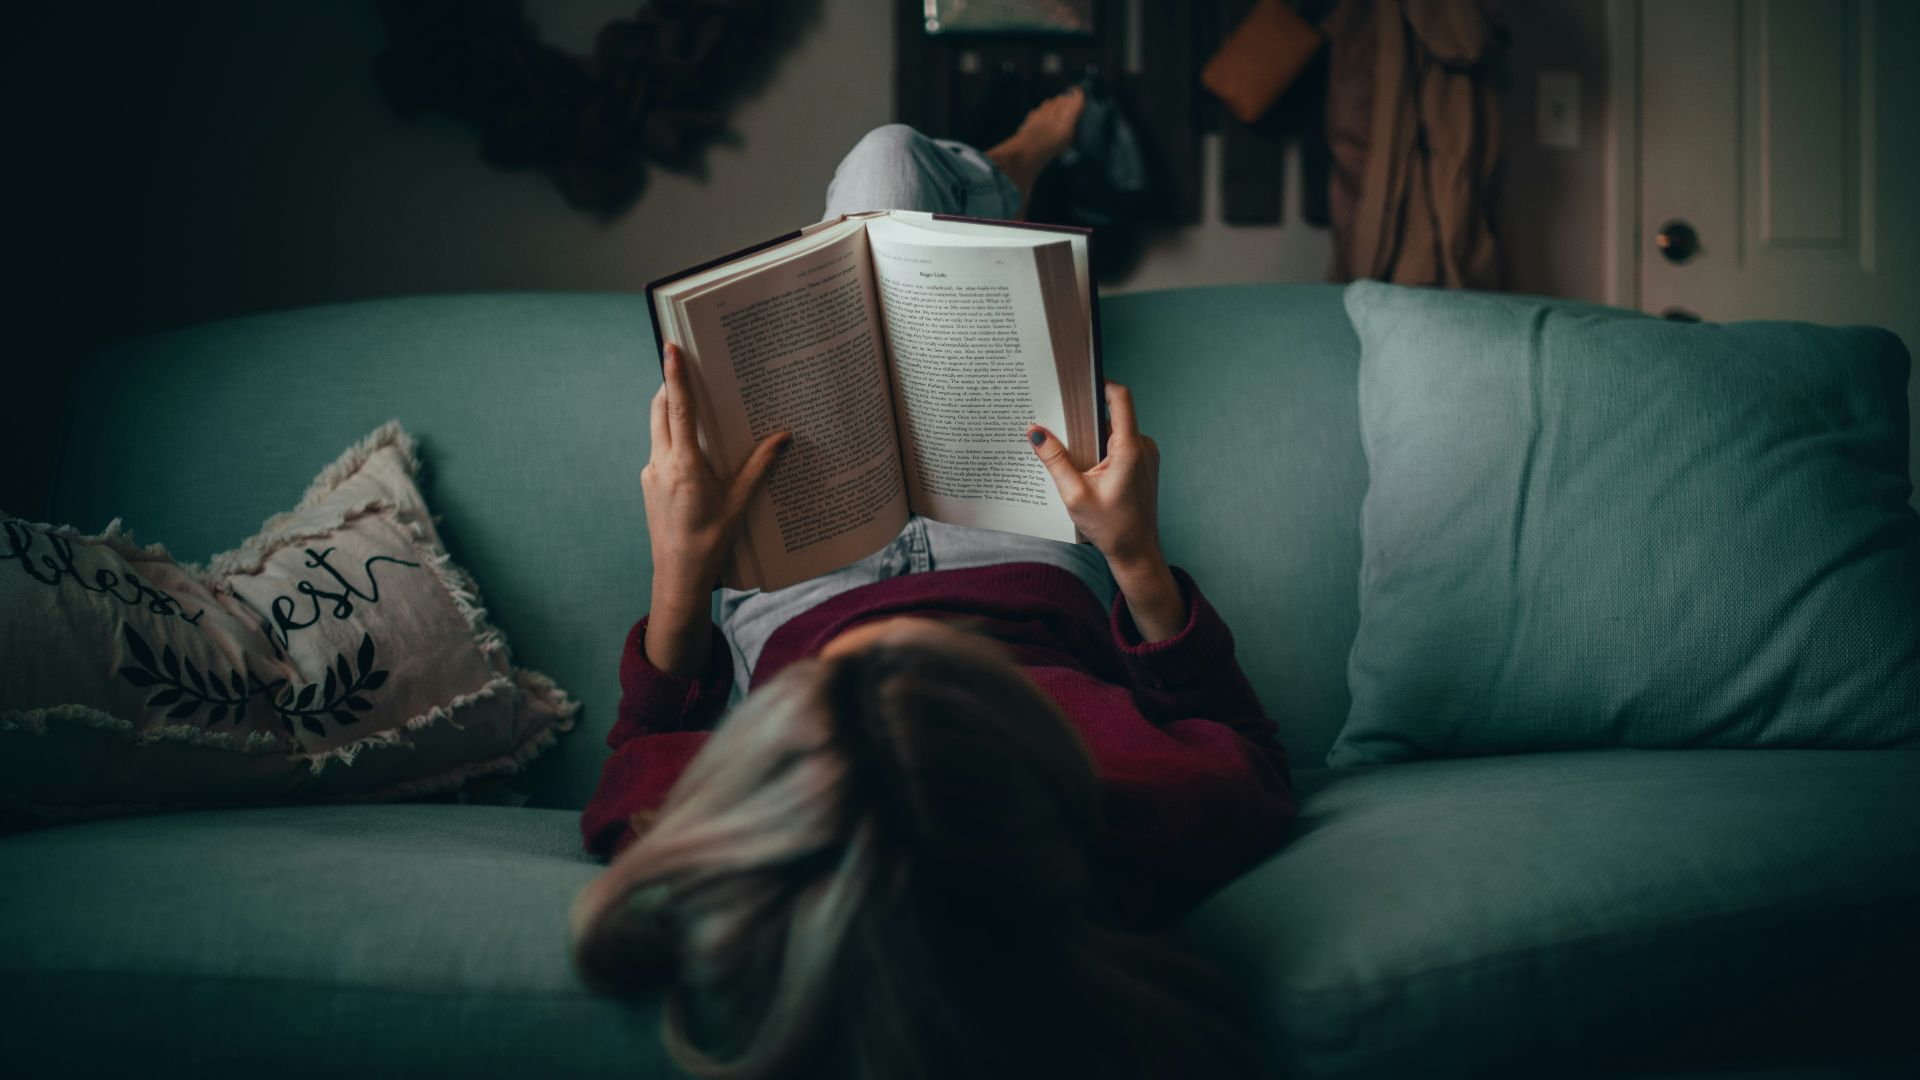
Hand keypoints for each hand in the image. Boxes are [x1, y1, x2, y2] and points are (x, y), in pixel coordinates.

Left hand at [642, 342, 788, 600]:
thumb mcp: (740, 503)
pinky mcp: (649, 483)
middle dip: (671, 385)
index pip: (678, 409)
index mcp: (684, 466)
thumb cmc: (711, 541)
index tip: (671, 348)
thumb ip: (759, 466)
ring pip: (657, 428)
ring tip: (695, 404)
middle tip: (684, 365)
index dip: (675, 375)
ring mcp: (651, 473)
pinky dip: (673, 437)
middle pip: (660, 409)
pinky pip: (659, 449)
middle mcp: (661, 464)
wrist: (678, 575)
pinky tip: (694, 448)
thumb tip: (783, 437)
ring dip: (671, 411)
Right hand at [1029, 382, 1187, 641]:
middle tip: (1059, 417)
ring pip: (1117, 429)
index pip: (1120, 398)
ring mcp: (1146, 455)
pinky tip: (1084, 465)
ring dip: (1093, 434)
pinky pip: (1121, 444)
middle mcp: (1143, 447)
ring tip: (1069, 447)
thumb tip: (1034, 430)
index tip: (1077, 382)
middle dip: (1086, 414)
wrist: (1137, 553)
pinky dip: (1102, 448)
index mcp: (1130, 449)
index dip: (1100, 383)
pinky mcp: (1143, 464)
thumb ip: (1054, 459)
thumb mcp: (1074, 494)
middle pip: (1114, 413)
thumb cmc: (1110, 528)